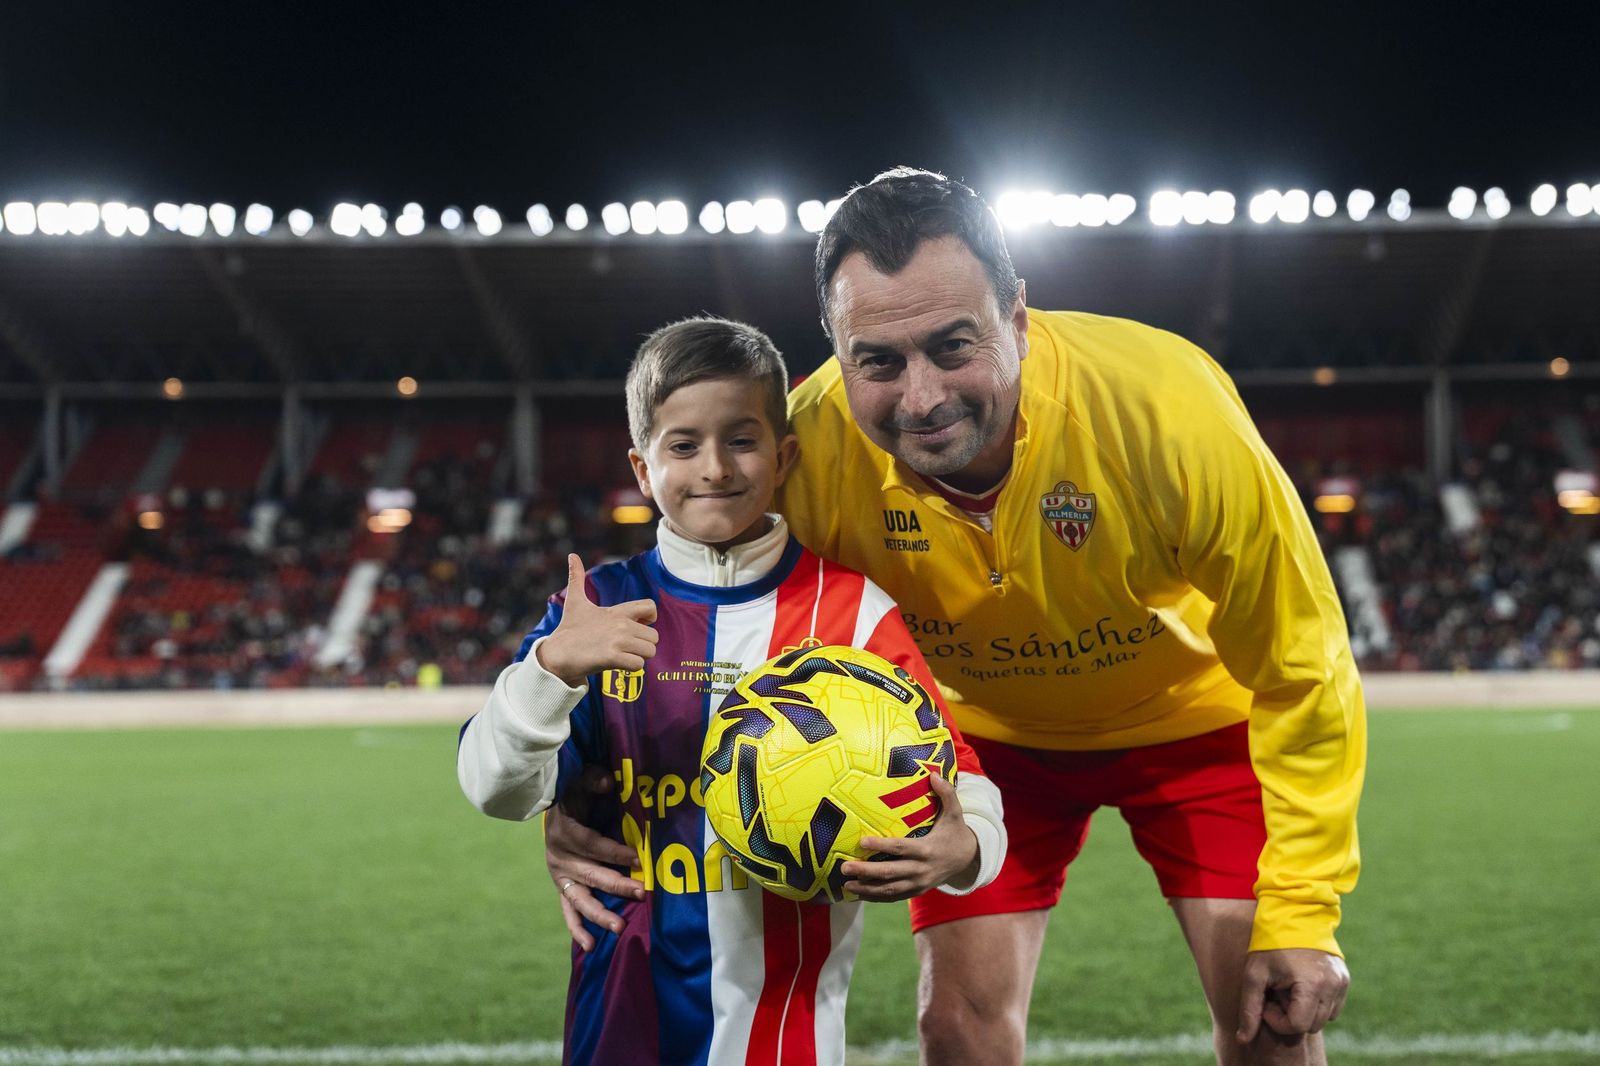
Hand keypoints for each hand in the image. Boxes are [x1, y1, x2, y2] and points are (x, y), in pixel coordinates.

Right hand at [536, 554, 658, 686]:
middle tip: (627, 647)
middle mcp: (621, 624)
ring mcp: (617, 641)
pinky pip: (638, 665)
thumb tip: (572, 555)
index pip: (650, 606)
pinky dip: (631, 668)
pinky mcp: (612, 658)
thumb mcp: (574, 601)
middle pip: (654, 636)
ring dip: (639, 657)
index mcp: (617, 611)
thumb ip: (576, 578)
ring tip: (623, 656)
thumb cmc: (569, 628)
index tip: (638, 625)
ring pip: (650, 651)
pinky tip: (618, 665)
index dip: (650, 618)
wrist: (556, 653)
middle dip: (644, 644)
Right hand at [546, 765, 645, 951]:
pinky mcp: (562, 888)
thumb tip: (608, 782)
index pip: (592, 845)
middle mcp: (559, 858)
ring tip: (619, 927)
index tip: (638, 859)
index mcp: (564, 832)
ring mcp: (560, 877)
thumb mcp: (580, 779)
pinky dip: (577, 929)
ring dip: (599, 914)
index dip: (614, 852)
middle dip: (617, 885)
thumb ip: (593, 779)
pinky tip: (591, 946)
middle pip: (591, 875)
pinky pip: (568, 911)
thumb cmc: (574, 794)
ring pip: (580, 899)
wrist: (554, 809)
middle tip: (641, 893)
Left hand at [838, 772, 977, 901]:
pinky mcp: (916, 891)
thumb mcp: (955, 813)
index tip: (861, 841)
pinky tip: (859, 893)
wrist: (967, 860)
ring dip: (866, 889)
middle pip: (890, 872)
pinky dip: (876, 897)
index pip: (900, 848)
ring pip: (889, 889)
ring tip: (846, 885)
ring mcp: (918, 884)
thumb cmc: (956, 833)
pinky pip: (893, 896)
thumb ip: (946, 794)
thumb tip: (933, 774)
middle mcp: (921, 869)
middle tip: (844, 867)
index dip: (881, 845)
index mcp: (927, 850)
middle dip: (866, 871)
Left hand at [1236, 948, 1349, 1045]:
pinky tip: (1302, 985)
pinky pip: (1333, 1006)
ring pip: (1324, 1018)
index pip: (1297, 1025)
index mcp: (1311, 984)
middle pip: (1312, 1024)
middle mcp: (1332, 985)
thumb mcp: (1254, 974)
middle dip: (1291, 1015)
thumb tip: (1242, 1040)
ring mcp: (1341, 981)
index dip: (1278, 1021)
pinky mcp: (1344, 978)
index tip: (1268, 1001)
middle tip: (1277, 993)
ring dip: (1305, 1010)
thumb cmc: (1269, 944)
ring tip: (1289, 987)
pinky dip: (1317, 1003)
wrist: (1293, 913)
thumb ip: (1249, 1009)